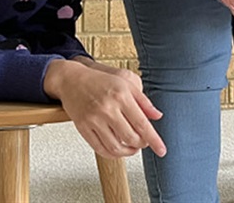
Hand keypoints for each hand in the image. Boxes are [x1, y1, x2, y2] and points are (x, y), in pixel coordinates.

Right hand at [42, 58, 165, 158]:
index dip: (154, 139)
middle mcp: (108, 108)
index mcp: (121, 95)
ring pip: (116, 147)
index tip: (162, 150)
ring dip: (128, 152)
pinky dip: (112, 154)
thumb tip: (157, 116)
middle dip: (141, 144)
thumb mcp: (126, 84)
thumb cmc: (100, 81)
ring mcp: (94, 119)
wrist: (72, 79)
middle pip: (131, 138)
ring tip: (132, 147)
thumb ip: (143, 101)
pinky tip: (118, 149)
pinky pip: (100, 148)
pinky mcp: (83, 127)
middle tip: (144, 142)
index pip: (142, 123)